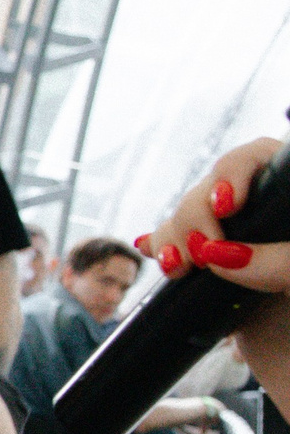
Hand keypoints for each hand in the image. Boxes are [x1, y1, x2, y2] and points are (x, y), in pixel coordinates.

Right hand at [141, 136, 289, 288]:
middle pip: (217, 186)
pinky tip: (156, 253)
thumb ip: (279, 264)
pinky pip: (181, 246)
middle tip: (200, 255)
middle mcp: (273, 222)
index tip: (226, 205)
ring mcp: (245, 245)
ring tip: (177, 268)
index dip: (236, 172)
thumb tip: (219, 255)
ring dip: (175, 236)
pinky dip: (163, 247)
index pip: (264, 159)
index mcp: (289, 210)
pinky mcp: (219, 274)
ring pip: (193, 216)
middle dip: (197, 216)